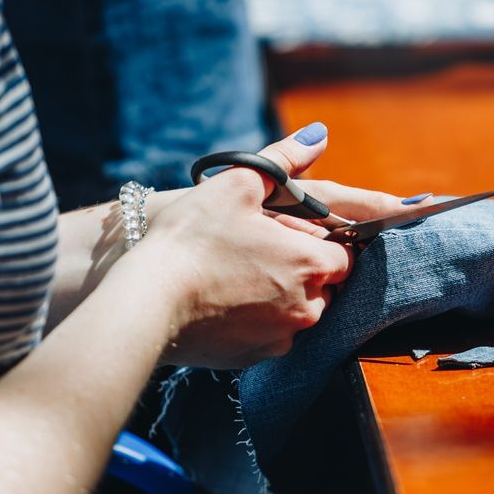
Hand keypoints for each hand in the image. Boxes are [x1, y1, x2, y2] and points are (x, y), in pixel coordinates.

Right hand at [136, 124, 355, 367]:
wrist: (146, 302)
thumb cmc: (192, 238)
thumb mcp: (237, 184)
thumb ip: (284, 160)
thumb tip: (318, 135)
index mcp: (311, 263)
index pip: (347, 254)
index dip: (327, 241)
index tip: (300, 235)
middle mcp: (307, 307)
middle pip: (327, 287)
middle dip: (307, 271)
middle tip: (267, 253)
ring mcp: (281, 338)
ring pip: (299, 315)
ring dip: (284, 297)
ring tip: (244, 276)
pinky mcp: (253, 359)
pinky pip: (270, 338)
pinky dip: (257, 322)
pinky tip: (228, 302)